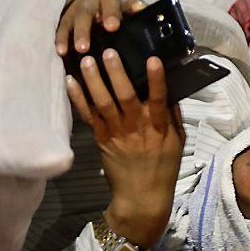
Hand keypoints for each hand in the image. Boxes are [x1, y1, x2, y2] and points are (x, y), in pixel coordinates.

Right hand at [55, 0, 146, 55]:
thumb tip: (168, 53)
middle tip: (112, 27)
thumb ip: (142, 36)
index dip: (135, 4)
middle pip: (107, 3)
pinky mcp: (67, 17)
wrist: (88, 23)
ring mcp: (84, 9)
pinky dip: (62, 38)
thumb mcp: (129, 33)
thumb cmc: (116, 35)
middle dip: (110, 14)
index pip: (131, 1)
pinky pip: (63, 26)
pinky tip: (62, 52)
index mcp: (123, 7)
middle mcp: (103, 3)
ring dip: (82, 31)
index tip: (139, 9)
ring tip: (82, 49)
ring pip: (83, 15)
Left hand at [66, 52, 184, 248]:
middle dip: (116, 74)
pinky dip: (78, 99)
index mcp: (159, 128)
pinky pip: (88, 117)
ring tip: (86, 60)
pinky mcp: (100, 140)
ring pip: (103, 104)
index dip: (156, 80)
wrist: (141, 198)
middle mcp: (137, 128)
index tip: (153, 59)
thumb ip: (173, 116)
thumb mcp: (178, 142)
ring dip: (94, 81)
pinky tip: (71, 81)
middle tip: (108, 52)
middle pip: (125, 97)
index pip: (159, 100)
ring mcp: (116, 134)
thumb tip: (170, 89)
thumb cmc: (163, 167)